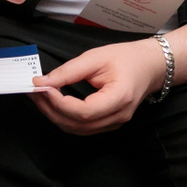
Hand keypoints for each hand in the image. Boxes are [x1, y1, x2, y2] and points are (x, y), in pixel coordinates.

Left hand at [31, 38, 165, 134]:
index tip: (43, 87)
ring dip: (55, 115)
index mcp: (120, 98)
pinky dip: (64, 117)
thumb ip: (69, 71)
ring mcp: (114, 123)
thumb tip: (42, 81)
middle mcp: (118, 116)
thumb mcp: (97, 57)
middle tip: (35, 91)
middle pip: (78, 125)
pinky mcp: (108, 123)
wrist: (150, 66)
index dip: (59, 103)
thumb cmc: (127, 58)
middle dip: (51, 110)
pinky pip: (82, 128)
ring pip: (77, 130)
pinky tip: (54, 103)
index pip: (84, 112)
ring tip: (40, 96)